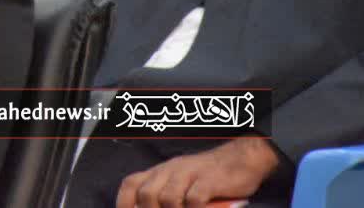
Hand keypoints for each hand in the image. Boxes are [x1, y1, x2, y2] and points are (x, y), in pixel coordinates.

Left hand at [116, 138, 280, 207]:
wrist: (240, 158)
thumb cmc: (207, 176)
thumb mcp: (180, 180)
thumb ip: (165, 194)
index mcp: (160, 171)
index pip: (131, 183)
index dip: (123, 203)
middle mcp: (171, 170)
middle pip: (147, 194)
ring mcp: (189, 174)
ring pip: (167, 198)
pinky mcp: (209, 181)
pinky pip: (194, 199)